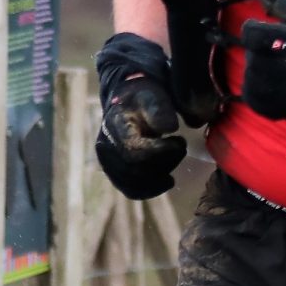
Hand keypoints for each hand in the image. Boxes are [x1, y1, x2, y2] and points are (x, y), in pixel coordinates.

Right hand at [93, 32, 188, 199]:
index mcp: (115, 126)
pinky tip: (165, 182)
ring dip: (157, 177)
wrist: (127, 97)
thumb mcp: (153, 95)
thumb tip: (168, 128)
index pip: (135, 151)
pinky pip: (128, 188)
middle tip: (180, 147)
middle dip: (164, 163)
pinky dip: (148, 190)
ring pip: (132, 182)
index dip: (161, 153)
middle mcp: (105, 145)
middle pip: (135, 170)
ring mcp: (107, 159)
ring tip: (173, 162)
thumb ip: (160, 110)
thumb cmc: (143, 95)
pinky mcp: (113, 168)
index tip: (179, 140)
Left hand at [239, 0, 285, 120]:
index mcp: (269, 42)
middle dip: (267, 51)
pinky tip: (284, 86)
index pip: (249, 31)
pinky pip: (255, 97)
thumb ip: (283, 6)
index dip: (265, 31)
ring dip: (266, 71)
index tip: (282, 36)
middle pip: (251, 53)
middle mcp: (261, 67)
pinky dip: (265, 91)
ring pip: (251, 75)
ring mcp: (264, 90)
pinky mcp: (269, 109)